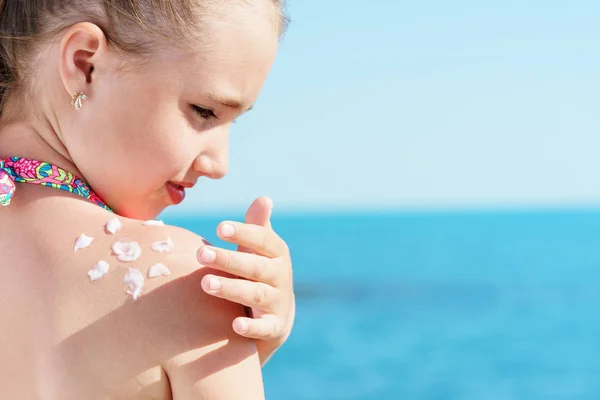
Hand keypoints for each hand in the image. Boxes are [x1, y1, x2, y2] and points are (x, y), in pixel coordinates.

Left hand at [198, 197, 294, 364]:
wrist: (278, 314)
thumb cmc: (259, 272)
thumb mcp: (260, 250)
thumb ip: (258, 226)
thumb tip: (264, 198)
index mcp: (277, 253)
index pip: (262, 240)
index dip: (243, 233)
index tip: (220, 227)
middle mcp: (280, 275)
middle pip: (255, 267)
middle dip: (229, 260)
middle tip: (201, 254)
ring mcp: (278, 301)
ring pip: (256, 294)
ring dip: (231, 289)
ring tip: (205, 284)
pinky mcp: (274, 326)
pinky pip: (265, 327)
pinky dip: (252, 327)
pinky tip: (235, 324)